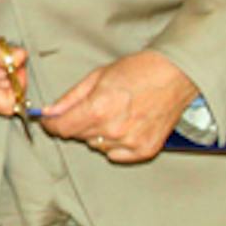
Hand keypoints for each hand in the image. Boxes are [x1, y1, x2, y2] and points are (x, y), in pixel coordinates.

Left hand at [41, 51, 196, 163]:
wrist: (175, 75)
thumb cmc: (139, 70)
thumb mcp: (98, 76)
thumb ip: (71, 98)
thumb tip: (50, 112)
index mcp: (98, 109)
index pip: (62, 129)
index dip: (52, 124)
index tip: (51, 121)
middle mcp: (113, 130)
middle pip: (79, 136)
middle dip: (79, 123)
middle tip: (94, 106)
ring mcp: (130, 143)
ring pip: (97, 146)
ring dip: (98, 134)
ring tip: (115, 113)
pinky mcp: (144, 150)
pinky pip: (116, 155)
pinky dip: (116, 144)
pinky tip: (126, 125)